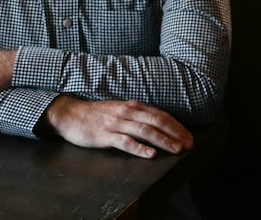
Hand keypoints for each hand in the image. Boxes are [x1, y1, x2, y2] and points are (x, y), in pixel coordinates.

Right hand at [40, 95, 193, 158]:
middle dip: (176, 133)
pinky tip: (151, 154)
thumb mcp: (120, 110)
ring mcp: (116, 123)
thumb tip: (157, 124)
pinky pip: (125, 142)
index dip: (176, 126)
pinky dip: (139, 148)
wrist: (70, 114)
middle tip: (189, 144)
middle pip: (157, 121)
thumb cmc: (96, 114)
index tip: (188, 136)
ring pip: (145, 131)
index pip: (160, 115)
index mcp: (133, 106)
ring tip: (176, 149)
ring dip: (163, 140)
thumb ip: (137, 115)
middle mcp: (127, 112)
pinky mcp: (105, 135)